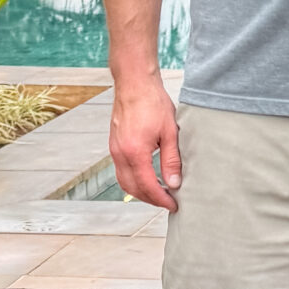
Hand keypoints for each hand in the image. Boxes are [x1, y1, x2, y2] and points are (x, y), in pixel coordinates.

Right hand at [109, 75, 182, 210]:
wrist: (134, 84)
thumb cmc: (152, 102)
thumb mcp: (170, 132)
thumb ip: (171, 160)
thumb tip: (174, 183)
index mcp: (135, 152)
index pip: (148, 186)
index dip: (161, 199)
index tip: (173, 205)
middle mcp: (120, 154)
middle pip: (132, 188)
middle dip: (150, 199)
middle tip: (167, 202)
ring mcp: (114, 150)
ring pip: (124, 182)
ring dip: (140, 191)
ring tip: (158, 193)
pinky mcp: (114, 145)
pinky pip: (120, 171)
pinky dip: (133, 180)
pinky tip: (146, 178)